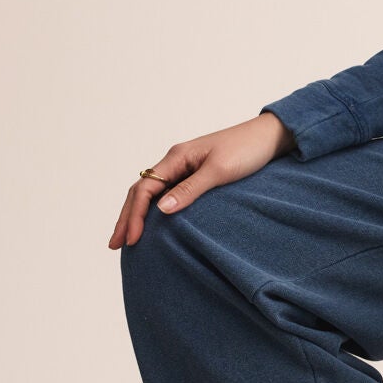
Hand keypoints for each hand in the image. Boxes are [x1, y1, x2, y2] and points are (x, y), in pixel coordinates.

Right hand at [109, 112, 295, 249]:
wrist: (268, 138)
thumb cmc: (247, 150)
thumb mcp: (220, 170)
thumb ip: (191, 189)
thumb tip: (161, 210)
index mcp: (176, 157)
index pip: (144, 189)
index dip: (134, 215)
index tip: (132, 239)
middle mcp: (175, 162)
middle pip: (140, 191)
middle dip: (126, 217)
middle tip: (114, 244)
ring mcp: (183, 168)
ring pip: (151, 194)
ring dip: (136, 214)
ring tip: (125, 238)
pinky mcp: (195, 175)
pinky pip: (166, 194)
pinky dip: (154, 210)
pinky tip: (152, 224)